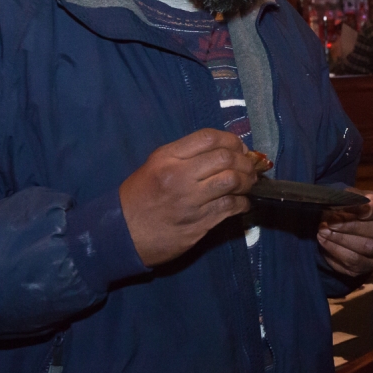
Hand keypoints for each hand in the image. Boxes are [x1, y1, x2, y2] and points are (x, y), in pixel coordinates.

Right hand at [119, 128, 255, 266]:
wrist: (122, 234)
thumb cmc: (138, 197)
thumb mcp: (155, 165)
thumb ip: (185, 155)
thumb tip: (225, 150)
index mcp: (167, 158)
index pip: (208, 138)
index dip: (231, 140)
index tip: (240, 147)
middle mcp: (179, 176)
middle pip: (225, 158)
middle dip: (244, 161)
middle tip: (250, 167)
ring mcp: (190, 201)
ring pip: (232, 181)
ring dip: (247, 181)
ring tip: (249, 183)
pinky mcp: (198, 223)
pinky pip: (230, 207)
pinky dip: (243, 203)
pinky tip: (242, 202)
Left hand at [317, 189, 372, 276]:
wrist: (364, 229)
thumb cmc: (362, 209)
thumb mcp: (360, 198)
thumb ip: (353, 197)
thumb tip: (341, 201)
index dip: (372, 210)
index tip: (352, 208)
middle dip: (351, 226)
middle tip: (330, 222)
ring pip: (367, 249)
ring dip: (342, 240)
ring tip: (322, 231)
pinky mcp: (371, 268)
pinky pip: (355, 264)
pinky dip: (337, 252)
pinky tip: (324, 242)